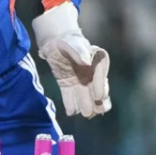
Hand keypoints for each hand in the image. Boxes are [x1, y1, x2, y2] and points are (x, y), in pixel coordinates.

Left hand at [33, 2, 110, 117]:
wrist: (54, 44)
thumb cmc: (67, 41)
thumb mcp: (73, 43)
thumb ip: (80, 51)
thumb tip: (86, 62)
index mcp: (98, 62)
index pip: (101, 76)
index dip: (100, 87)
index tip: (99, 96)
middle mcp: (92, 74)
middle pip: (98, 90)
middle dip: (98, 102)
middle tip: (97, 110)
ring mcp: (81, 81)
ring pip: (85, 97)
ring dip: (86, 106)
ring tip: (86, 114)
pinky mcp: (68, 86)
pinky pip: (70, 97)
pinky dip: (70, 104)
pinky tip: (70, 112)